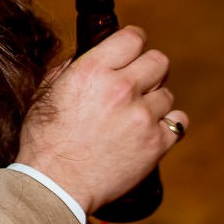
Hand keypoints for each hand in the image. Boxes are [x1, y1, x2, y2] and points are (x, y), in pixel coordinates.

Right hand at [19, 26, 182, 215]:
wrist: (55, 185)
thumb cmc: (45, 140)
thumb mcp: (46, 93)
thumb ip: (72, 69)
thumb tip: (90, 56)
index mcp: (92, 71)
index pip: (133, 37)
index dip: (135, 42)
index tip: (132, 52)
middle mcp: (121, 88)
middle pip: (159, 61)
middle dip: (149, 70)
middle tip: (136, 85)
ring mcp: (141, 116)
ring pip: (167, 94)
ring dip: (154, 102)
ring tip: (134, 117)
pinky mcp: (156, 143)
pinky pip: (179, 122)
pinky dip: (167, 126)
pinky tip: (150, 131)